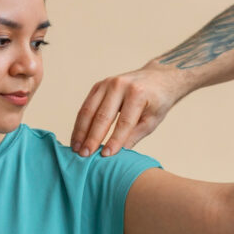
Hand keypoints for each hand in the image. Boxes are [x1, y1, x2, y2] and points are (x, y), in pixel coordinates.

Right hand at [70, 63, 184, 156]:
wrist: (157, 78)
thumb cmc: (157, 102)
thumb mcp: (152, 120)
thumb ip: (134, 135)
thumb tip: (117, 154)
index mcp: (138, 93)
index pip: (124, 122)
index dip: (114, 140)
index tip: (105, 156)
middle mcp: (120, 85)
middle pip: (102, 116)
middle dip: (92, 138)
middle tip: (85, 155)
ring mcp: (107, 83)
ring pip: (88, 110)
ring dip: (80, 132)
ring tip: (76, 149)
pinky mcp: (98, 86)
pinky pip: (86, 106)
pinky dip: (80, 124)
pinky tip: (77, 138)